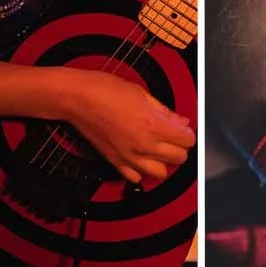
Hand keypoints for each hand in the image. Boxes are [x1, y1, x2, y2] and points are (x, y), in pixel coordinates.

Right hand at [61, 69, 194, 184]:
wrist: (78, 98)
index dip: (187, 132)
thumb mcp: (141, 93)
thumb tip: (181, 121)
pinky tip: (139, 155)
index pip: (187, 140)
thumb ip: (165, 111)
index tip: (182, 126)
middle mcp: (144, 145)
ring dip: (162, 161)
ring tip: (156, 146)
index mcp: (153, 125)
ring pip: (160, 173)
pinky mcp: (115, 162)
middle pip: (179, 158)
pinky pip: (136, 177)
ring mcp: (129, 157)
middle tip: (171, 134)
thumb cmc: (106, 89)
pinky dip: (141, 170)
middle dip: (179, 146)